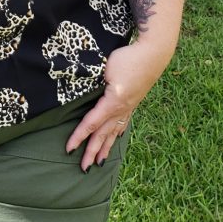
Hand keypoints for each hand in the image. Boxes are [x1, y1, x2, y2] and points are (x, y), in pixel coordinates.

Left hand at [65, 40, 170, 170]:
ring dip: (105, 147)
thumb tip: (84, 93)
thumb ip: (95, 84)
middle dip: (92, 151)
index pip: (91, 123)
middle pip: (103, 134)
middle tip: (83, 168)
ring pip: (114, 132)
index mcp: (113, 102)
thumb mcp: (106, 69)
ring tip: (99, 162)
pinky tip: (115, 139)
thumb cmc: (128, 58)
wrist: (153, 53)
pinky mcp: (134, 101)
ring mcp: (129, 107)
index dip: (79, 136)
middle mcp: (122, 109)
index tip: (68, 148)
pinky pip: (123, 123)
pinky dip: (117, 134)